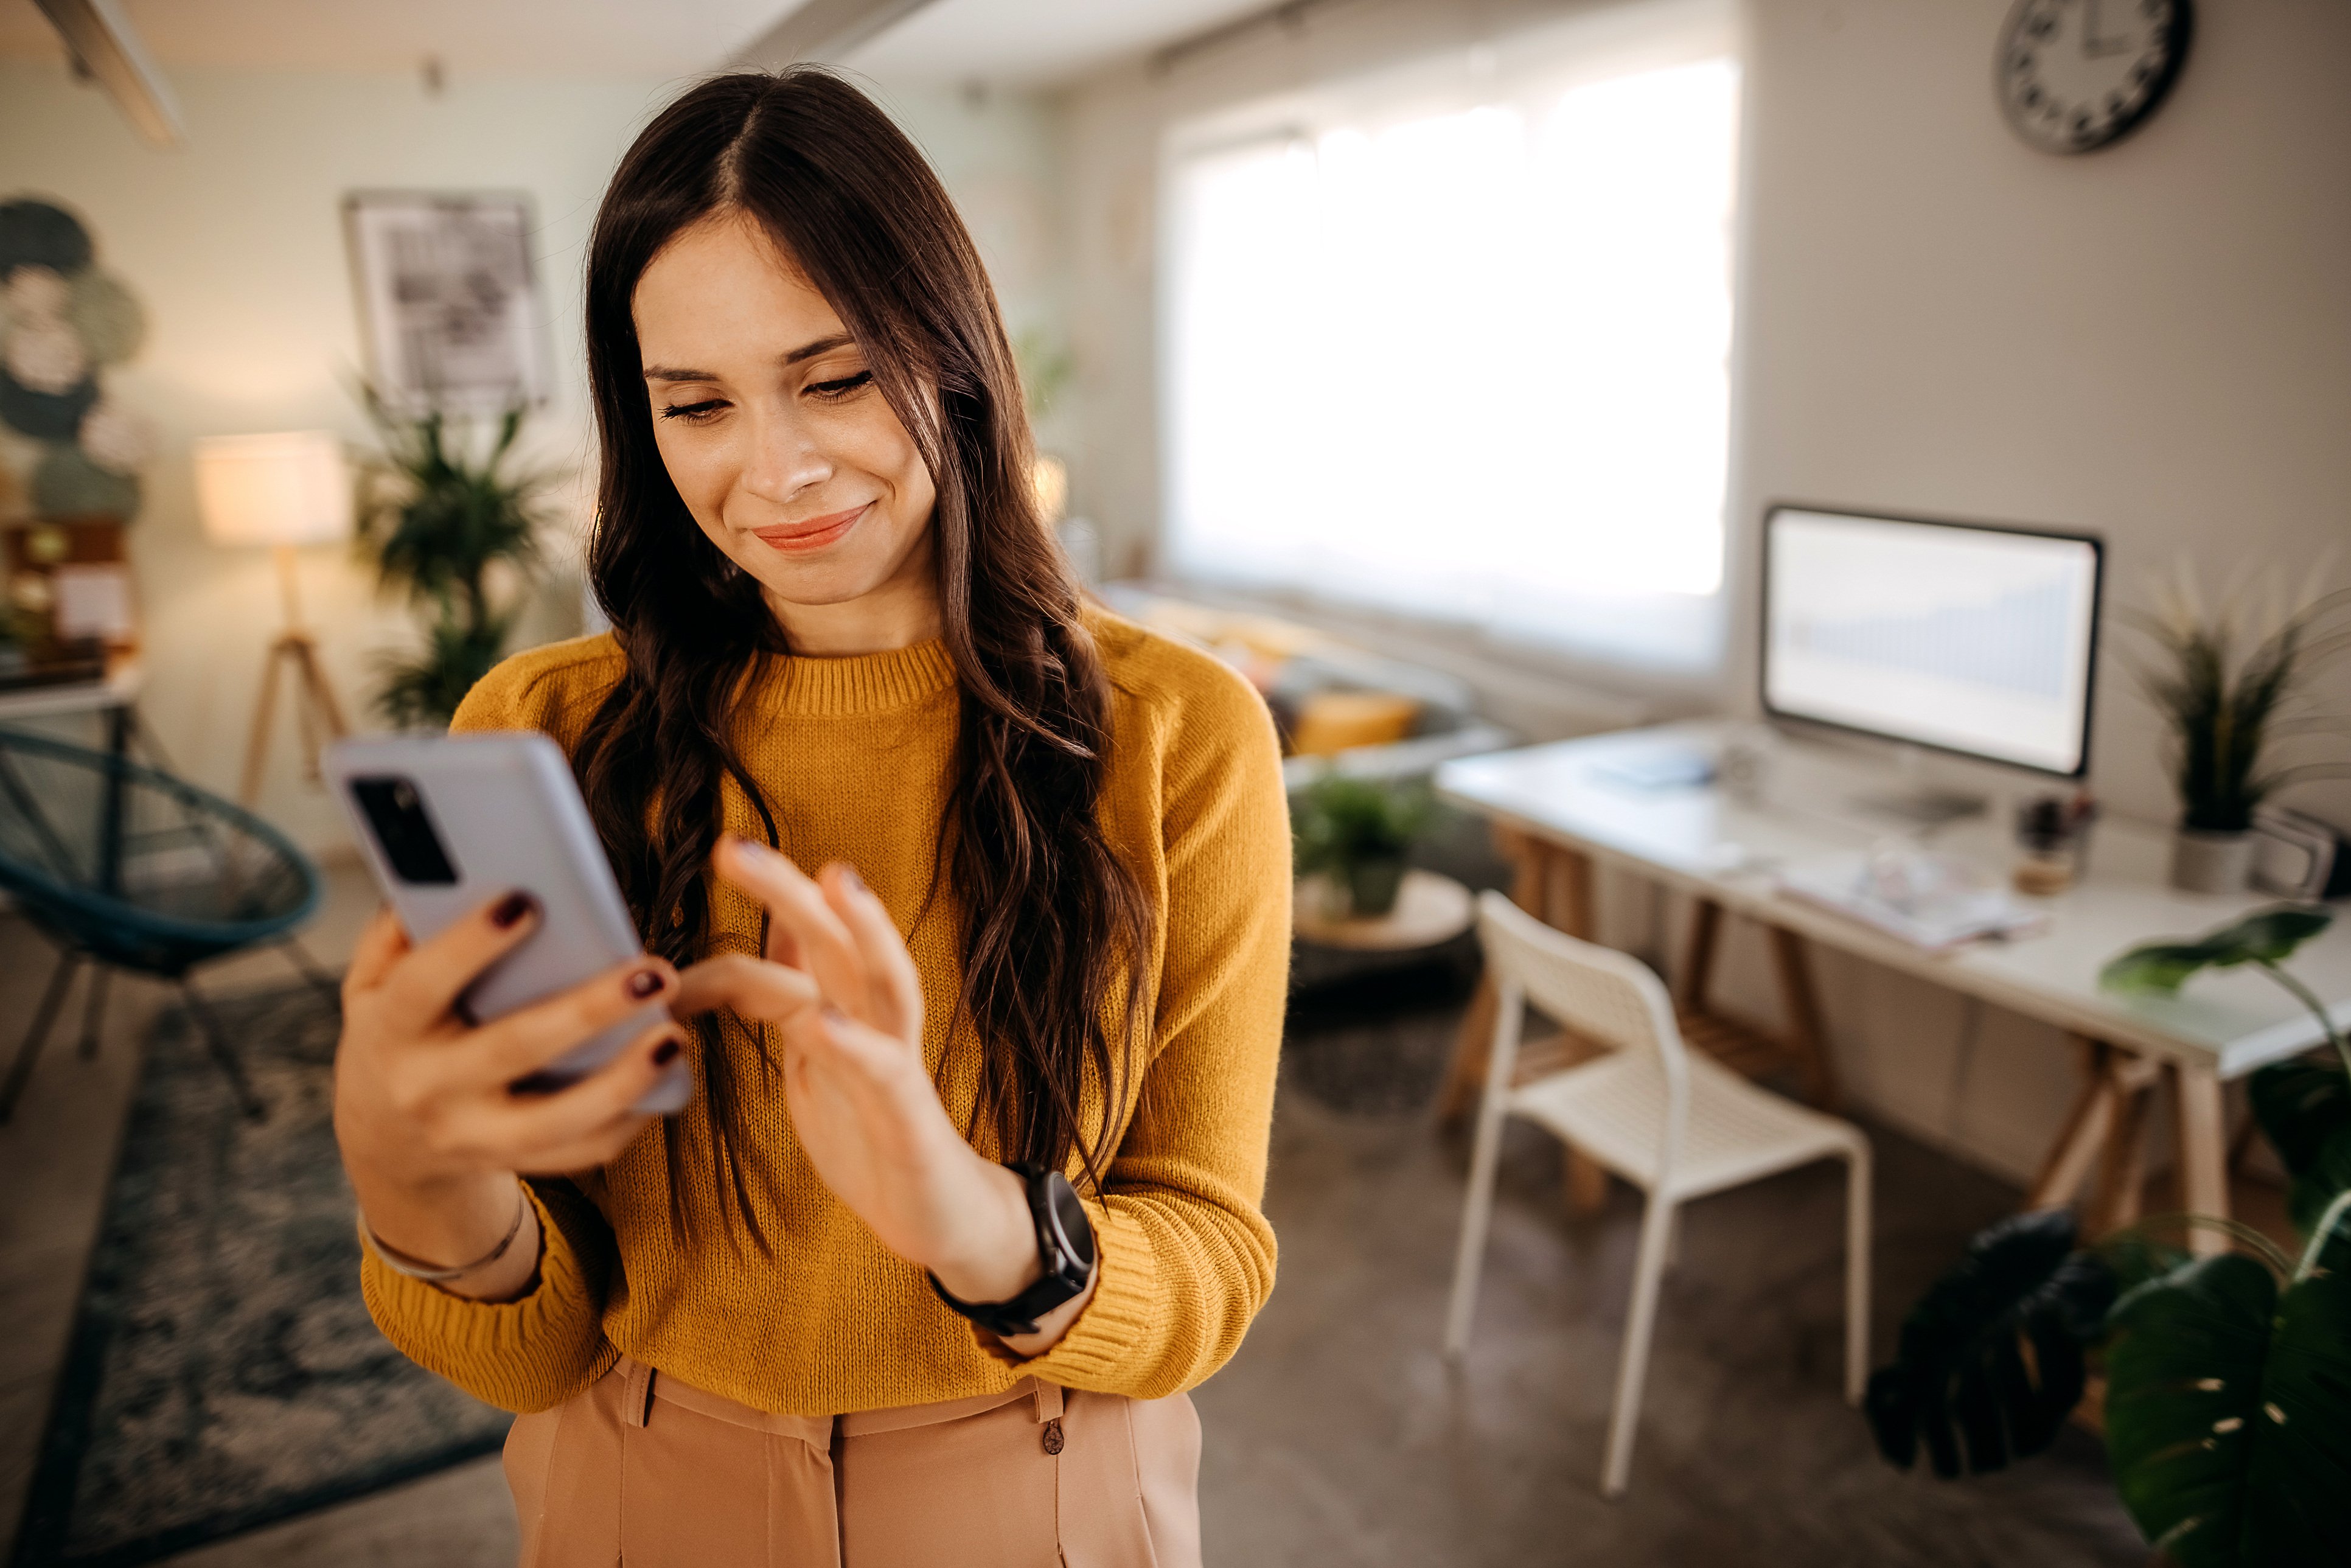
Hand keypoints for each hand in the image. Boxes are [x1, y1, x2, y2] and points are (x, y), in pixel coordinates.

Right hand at [332, 893, 687, 1298]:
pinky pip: (580, 1153)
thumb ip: (397, 932)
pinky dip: (628, 1120)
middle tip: (653, 972)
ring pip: (556, 1121)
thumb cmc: (394, 1037)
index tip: (525, 901)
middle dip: (588, 1011)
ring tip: (672, 1035)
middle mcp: (429, 1089)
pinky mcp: (511, 1164)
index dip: (469, 946)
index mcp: (390, 1032)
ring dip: (623, 1080)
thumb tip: (442, 870)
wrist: (384, 1143)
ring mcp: (472, 1136)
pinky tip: (666, 1078)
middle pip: (513, 1049)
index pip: (423, 986)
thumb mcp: (371, 986)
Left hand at [679, 839, 1067, 1319]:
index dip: (722, 954)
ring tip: (835, 882)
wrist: (939, 1216)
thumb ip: (795, 994)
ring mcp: (897, 1063)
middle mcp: (872, 1022)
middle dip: (788, 890)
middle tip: (733, 848)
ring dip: (861, 929)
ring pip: (885, 979)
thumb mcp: (817, 1057)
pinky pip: (885, 1071)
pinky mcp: (910, 1116)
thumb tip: (777, 926)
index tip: (654, 968)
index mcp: (839, 1010)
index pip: (783, 958)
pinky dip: (854, 1044)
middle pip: (837, 940)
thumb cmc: (872, 1136)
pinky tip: (824, 1022)